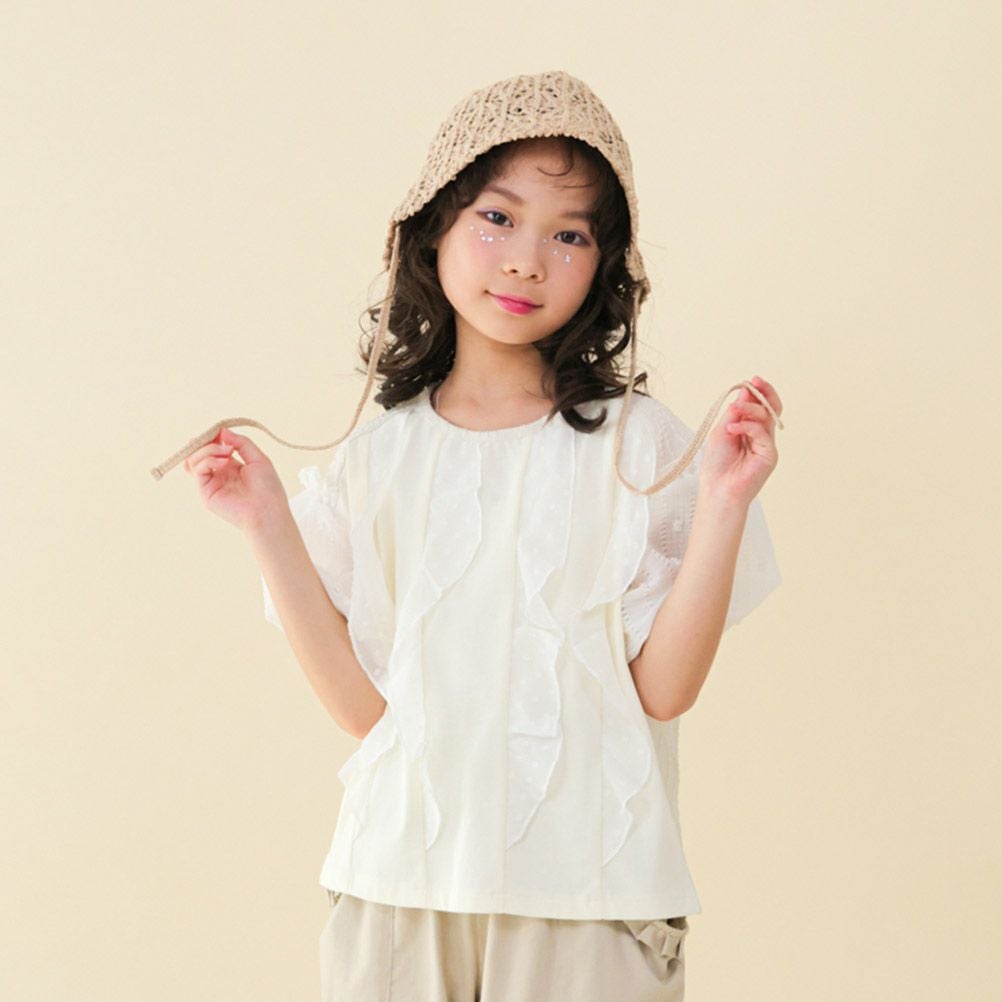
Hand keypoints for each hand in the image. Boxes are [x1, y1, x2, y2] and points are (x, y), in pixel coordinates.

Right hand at [183, 427, 288, 531]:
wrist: (268, 510)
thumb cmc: (268, 488)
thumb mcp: (258, 458)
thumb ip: (241, 442)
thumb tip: (222, 430)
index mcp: (230, 466)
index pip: (212, 446)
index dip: (213, 436)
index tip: (221, 431)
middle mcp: (218, 474)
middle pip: (198, 451)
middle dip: (207, 441)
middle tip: (221, 440)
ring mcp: (211, 483)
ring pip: (193, 459)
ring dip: (208, 449)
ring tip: (226, 452)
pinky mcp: (206, 492)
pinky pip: (197, 469)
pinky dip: (208, 460)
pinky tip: (223, 462)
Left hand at [697, 375, 781, 506]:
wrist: (717, 490)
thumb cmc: (716, 466)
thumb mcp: (721, 432)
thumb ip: (734, 413)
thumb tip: (745, 393)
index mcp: (749, 431)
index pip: (759, 407)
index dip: (757, 393)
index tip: (751, 380)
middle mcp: (761, 437)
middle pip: (771, 409)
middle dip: (765, 393)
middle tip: (756, 381)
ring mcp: (767, 445)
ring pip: (766, 417)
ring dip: (749, 410)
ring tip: (733, 413)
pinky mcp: (769, 455)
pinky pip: (762, 432)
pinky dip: (747, 426)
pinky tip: (732, 428)